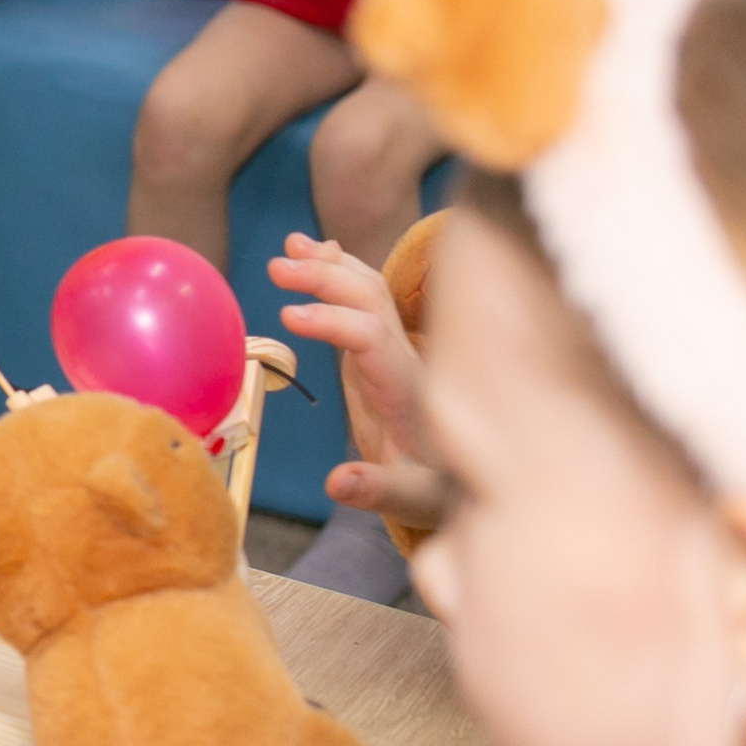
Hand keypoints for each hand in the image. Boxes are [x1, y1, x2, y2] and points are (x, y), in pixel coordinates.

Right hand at [268, 234, 446, 532]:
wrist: (470, 479)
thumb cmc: (441, 490)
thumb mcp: (413, 500)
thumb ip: (377, 490)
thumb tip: (336, 482)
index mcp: (409, 389)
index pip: (372, 337)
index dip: (333, 321)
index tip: (287, 316)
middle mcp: (406, 357)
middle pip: (371, 298)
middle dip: (326, 276)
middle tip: (276, 268)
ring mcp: (396, 347)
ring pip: (370, 288)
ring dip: (330, 263)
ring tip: (289, 246)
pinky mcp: (383, 346)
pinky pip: (366, 296)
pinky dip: (340, 267)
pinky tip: (316, 249)